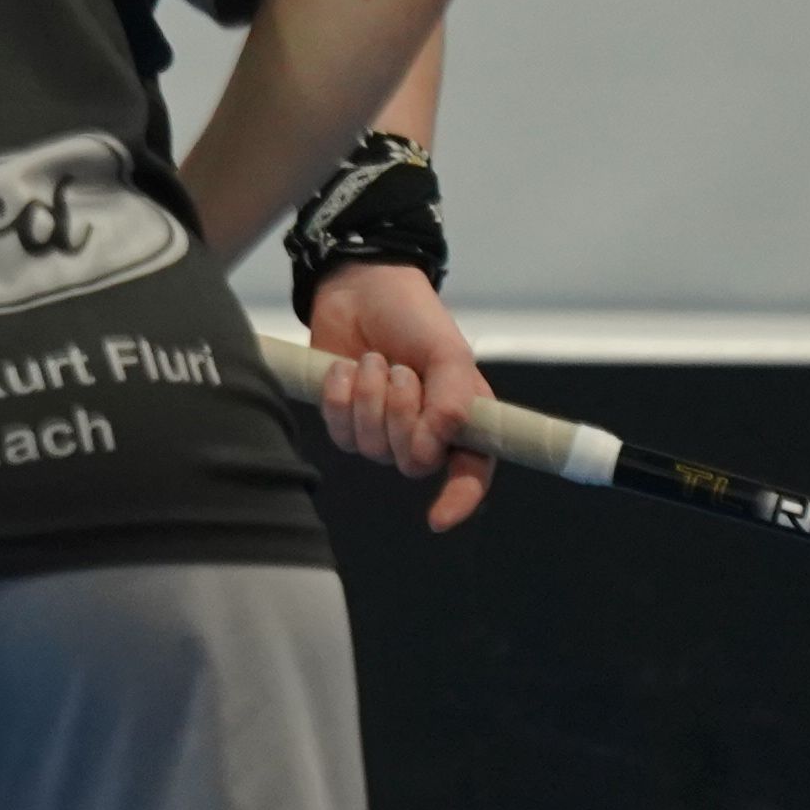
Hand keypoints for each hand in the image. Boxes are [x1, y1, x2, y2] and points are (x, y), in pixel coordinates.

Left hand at [304, 260, 492, 532]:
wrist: (361, 291)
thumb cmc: (414, 320)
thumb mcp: (447, 351)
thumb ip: (454, 397)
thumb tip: (441, 438)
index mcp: (465, 419)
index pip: (471, 473)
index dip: (459, 500)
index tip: (437, 519)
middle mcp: (426, 432)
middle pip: (412, 462)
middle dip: (402, 414)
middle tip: (400, 370)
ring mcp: (383, 429)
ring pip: (371, 448)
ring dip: (369, 399)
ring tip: (374, 361)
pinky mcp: (345, 420)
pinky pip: (339, 432)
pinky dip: (340, 397)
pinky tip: (344, 368)